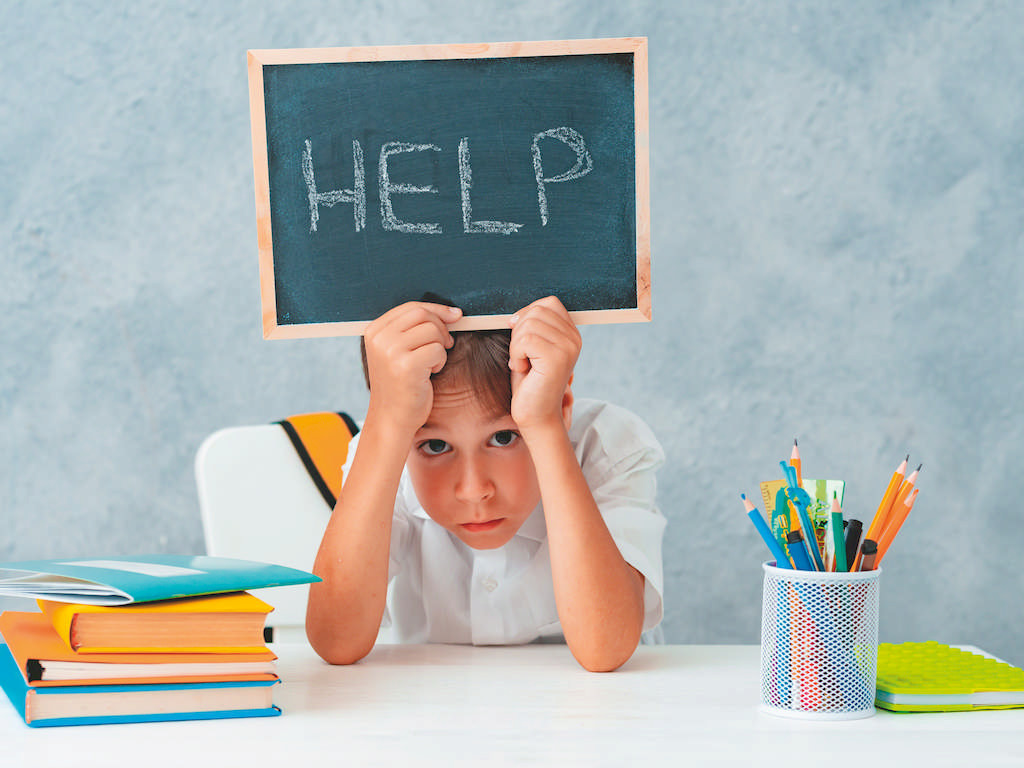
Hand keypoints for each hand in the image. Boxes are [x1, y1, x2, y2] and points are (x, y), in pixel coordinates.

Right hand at [363, 301, 462, 434]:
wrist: (392, 418)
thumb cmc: (401, 384)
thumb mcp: (398, 351)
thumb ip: (414, 329)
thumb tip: (453, 313)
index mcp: (374, 330)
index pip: (412, 307)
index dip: (437, 310)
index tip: (455, 316)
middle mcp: (379, 338)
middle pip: (423, 315)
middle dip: (441, 328)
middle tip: (445, 344)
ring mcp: (390, 351)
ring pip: (433, 331)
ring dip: (440, 347)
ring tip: (431, 363)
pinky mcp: (406, 366)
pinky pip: (437, 350)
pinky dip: (440, 361)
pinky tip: (429, 373)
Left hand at [508, 296, 579, 432]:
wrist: (536, 415)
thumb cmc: (530, 383)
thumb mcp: (532, 348)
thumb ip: (532, 326)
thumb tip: (516, 315)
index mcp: (572, 334)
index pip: (548, 303)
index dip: (527, 314)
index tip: (520, 338)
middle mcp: (574, 339)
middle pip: (536, 311)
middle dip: (519, 332)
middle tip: (521, 355)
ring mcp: (568, 348)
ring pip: (528, 324)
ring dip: (516, 346)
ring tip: (523, 364)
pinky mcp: (557, 358)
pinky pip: (525, 339)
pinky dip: (516, 355)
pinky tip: (523, 369)